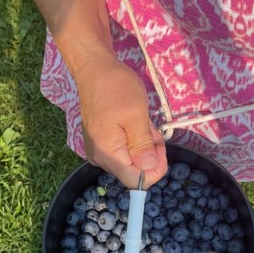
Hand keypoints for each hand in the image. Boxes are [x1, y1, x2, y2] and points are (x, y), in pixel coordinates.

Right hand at [75, 52, 167, 187]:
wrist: (94, 69)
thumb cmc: (117, 88)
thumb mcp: (137, 114)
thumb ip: (143, 144)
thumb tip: (149, 168)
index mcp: (108, 153)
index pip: (136, 182)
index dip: (154, 170)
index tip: (159, 146)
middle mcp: (99, 157)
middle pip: (134, 171)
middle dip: (149, 153)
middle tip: (151, 127)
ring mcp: (98, 150)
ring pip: (129, 160)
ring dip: (142, 144)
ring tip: (141, 121)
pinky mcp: (99, 142)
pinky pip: (122, 150)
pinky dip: (133, 139)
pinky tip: (132, 121)